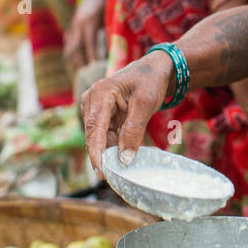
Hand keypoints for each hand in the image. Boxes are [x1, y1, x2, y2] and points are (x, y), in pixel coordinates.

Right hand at [64, 0, 106, 72]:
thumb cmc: (108, 3)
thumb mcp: (111, 14)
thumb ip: (113, 28)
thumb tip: (119, 48)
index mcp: (90, 21)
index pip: (90, 43)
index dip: (92, 56)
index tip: (96, 67)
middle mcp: (80, 23)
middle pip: (78, 47)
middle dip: (82, 62)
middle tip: (87, 75)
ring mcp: (74, 25)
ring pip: (72, 46)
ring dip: (76, 60)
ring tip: (82, 73)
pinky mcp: (73, 27)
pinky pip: (71, 43)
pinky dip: (72, 54)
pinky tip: (75, 64)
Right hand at [81, 53, 172, 173]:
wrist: (155, 70)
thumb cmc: (150, 81)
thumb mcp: (145, 105)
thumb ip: (133, 130)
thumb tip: (124, 158)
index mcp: (100, 93)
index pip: (94, 128)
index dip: (96, 152)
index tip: (101, 172)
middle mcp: (92, 101)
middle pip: (93, 135)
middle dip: (103, 156)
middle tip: (115, 177)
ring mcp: (94, 108)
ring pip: (99, 138)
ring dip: (110, 151)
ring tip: (123, 166)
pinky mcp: (101, 116)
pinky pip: (105, 136)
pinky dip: (114, 145)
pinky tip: (124, 154)